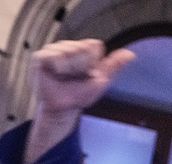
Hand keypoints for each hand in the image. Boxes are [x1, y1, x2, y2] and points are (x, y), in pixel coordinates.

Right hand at [25, 39, 134, 163]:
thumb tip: (130, 54)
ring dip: (69, 69)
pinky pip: (53, 55)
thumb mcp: (100, 80)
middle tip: (74, 78)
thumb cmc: (79, 95)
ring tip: (64, 77)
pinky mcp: (41, 56)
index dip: (93, 63)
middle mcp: (68, 47)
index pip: (94, 46)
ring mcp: (54, 50)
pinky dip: (57, 67)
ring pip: (68, 52)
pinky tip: (55, 75)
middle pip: (81, 48)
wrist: (64, 109)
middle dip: (81, 67)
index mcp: (83, 50)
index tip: (88, 74)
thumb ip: (113, 65)